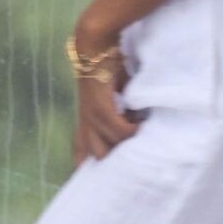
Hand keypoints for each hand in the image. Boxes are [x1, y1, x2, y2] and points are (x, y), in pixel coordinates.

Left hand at [70, 14, 144, 165]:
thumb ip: (122, 107)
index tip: (96, 181)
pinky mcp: (100, 108)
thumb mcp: (114, 90)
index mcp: (86, 118)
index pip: (80, 150)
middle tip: (135, 155)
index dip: (86, 166)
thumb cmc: (107, 63)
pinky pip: (119, 131)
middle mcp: (85, 120)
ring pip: (109, 147)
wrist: (95, 43)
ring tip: (142, 131)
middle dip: (115, 161)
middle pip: (96, 156)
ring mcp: (90, 116)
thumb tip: (139, 118)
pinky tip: (141, 122)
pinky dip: (132, 130)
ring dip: (128, 143)